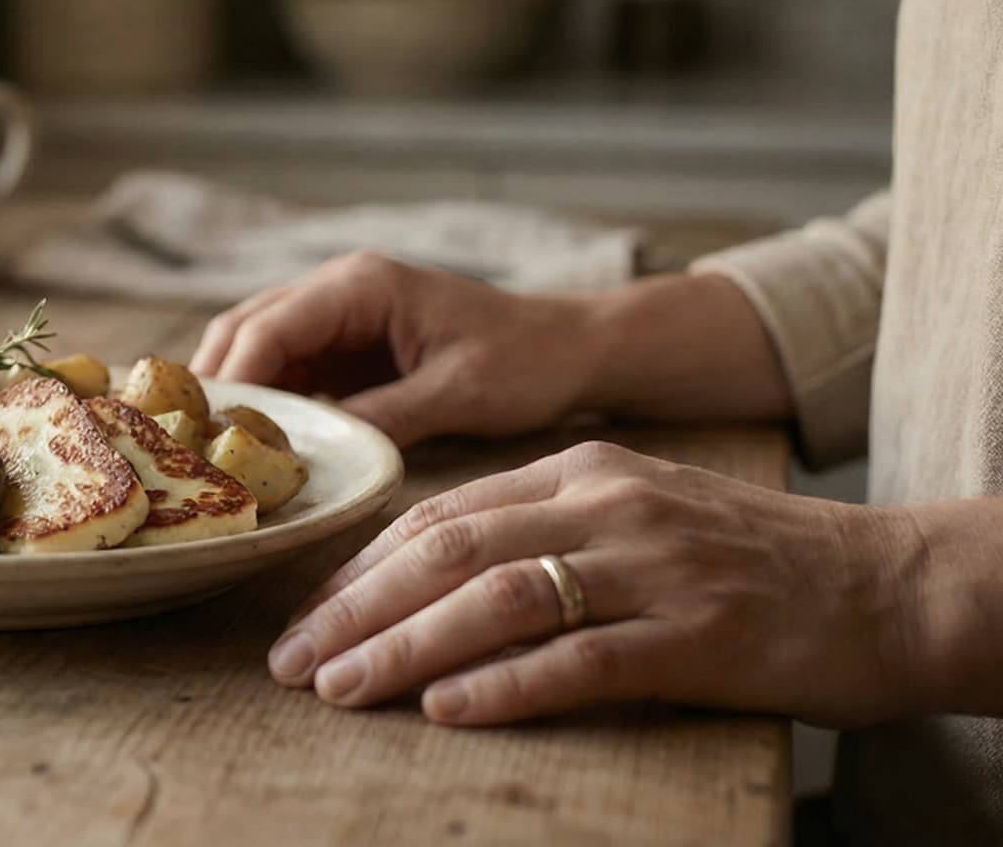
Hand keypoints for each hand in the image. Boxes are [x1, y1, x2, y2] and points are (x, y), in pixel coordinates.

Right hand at [190, 253, 791, 447]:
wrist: (574, 348)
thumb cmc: (527, 360)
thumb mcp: (458, 393)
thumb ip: (385, 416)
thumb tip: (316, 453)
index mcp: (361, 285)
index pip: (269, 327)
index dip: (233, 380)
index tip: (208, 436)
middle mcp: (337, 289)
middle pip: (243, 331)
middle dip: (213, 387)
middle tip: (188, 449)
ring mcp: (336, 317)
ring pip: (254, 350)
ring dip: (232, 398)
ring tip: (207, 455)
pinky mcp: (343, 349)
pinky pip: (284, 372)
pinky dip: (262, 407)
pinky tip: (252, 451)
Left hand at [266, 441, 920, 727]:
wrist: (888, 584)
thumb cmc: (749, 559)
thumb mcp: (634, 512)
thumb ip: (538, 526)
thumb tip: (423, 574)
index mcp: (584, 472)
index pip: (442, 516)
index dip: (360, 569)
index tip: (303, 617)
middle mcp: (608, 507)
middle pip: (448, 553)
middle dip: (355, 609)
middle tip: (291, 661)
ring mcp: (653, 568)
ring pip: (496, 600)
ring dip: (403, 648)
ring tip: (340, 690)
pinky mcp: (698, 635)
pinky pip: (580, 660)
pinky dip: (504, 684)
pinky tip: (446, 708)